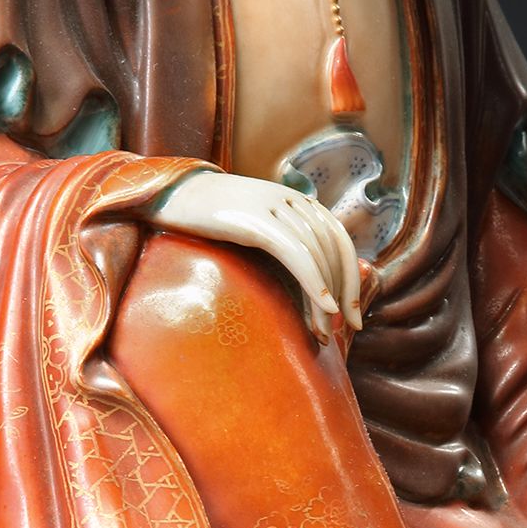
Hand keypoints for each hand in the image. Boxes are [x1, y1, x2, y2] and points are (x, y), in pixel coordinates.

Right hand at [148, 169, 361, 340]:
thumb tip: (307, 278)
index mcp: (298, 201)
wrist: (173, 195)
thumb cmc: (211, 219)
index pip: (340, 241)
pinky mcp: (257, 221)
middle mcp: (293, 200)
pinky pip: (297, 255)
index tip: (354, 313)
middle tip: (351, 327)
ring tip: (325, 332)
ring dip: (327, 300)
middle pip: (335, 250)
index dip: (352, 277)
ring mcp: (276, 208)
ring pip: (318, 257)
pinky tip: (324, 307)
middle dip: (347, 292)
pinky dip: (316, 283)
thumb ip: (283, 240)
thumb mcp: (255, 223)